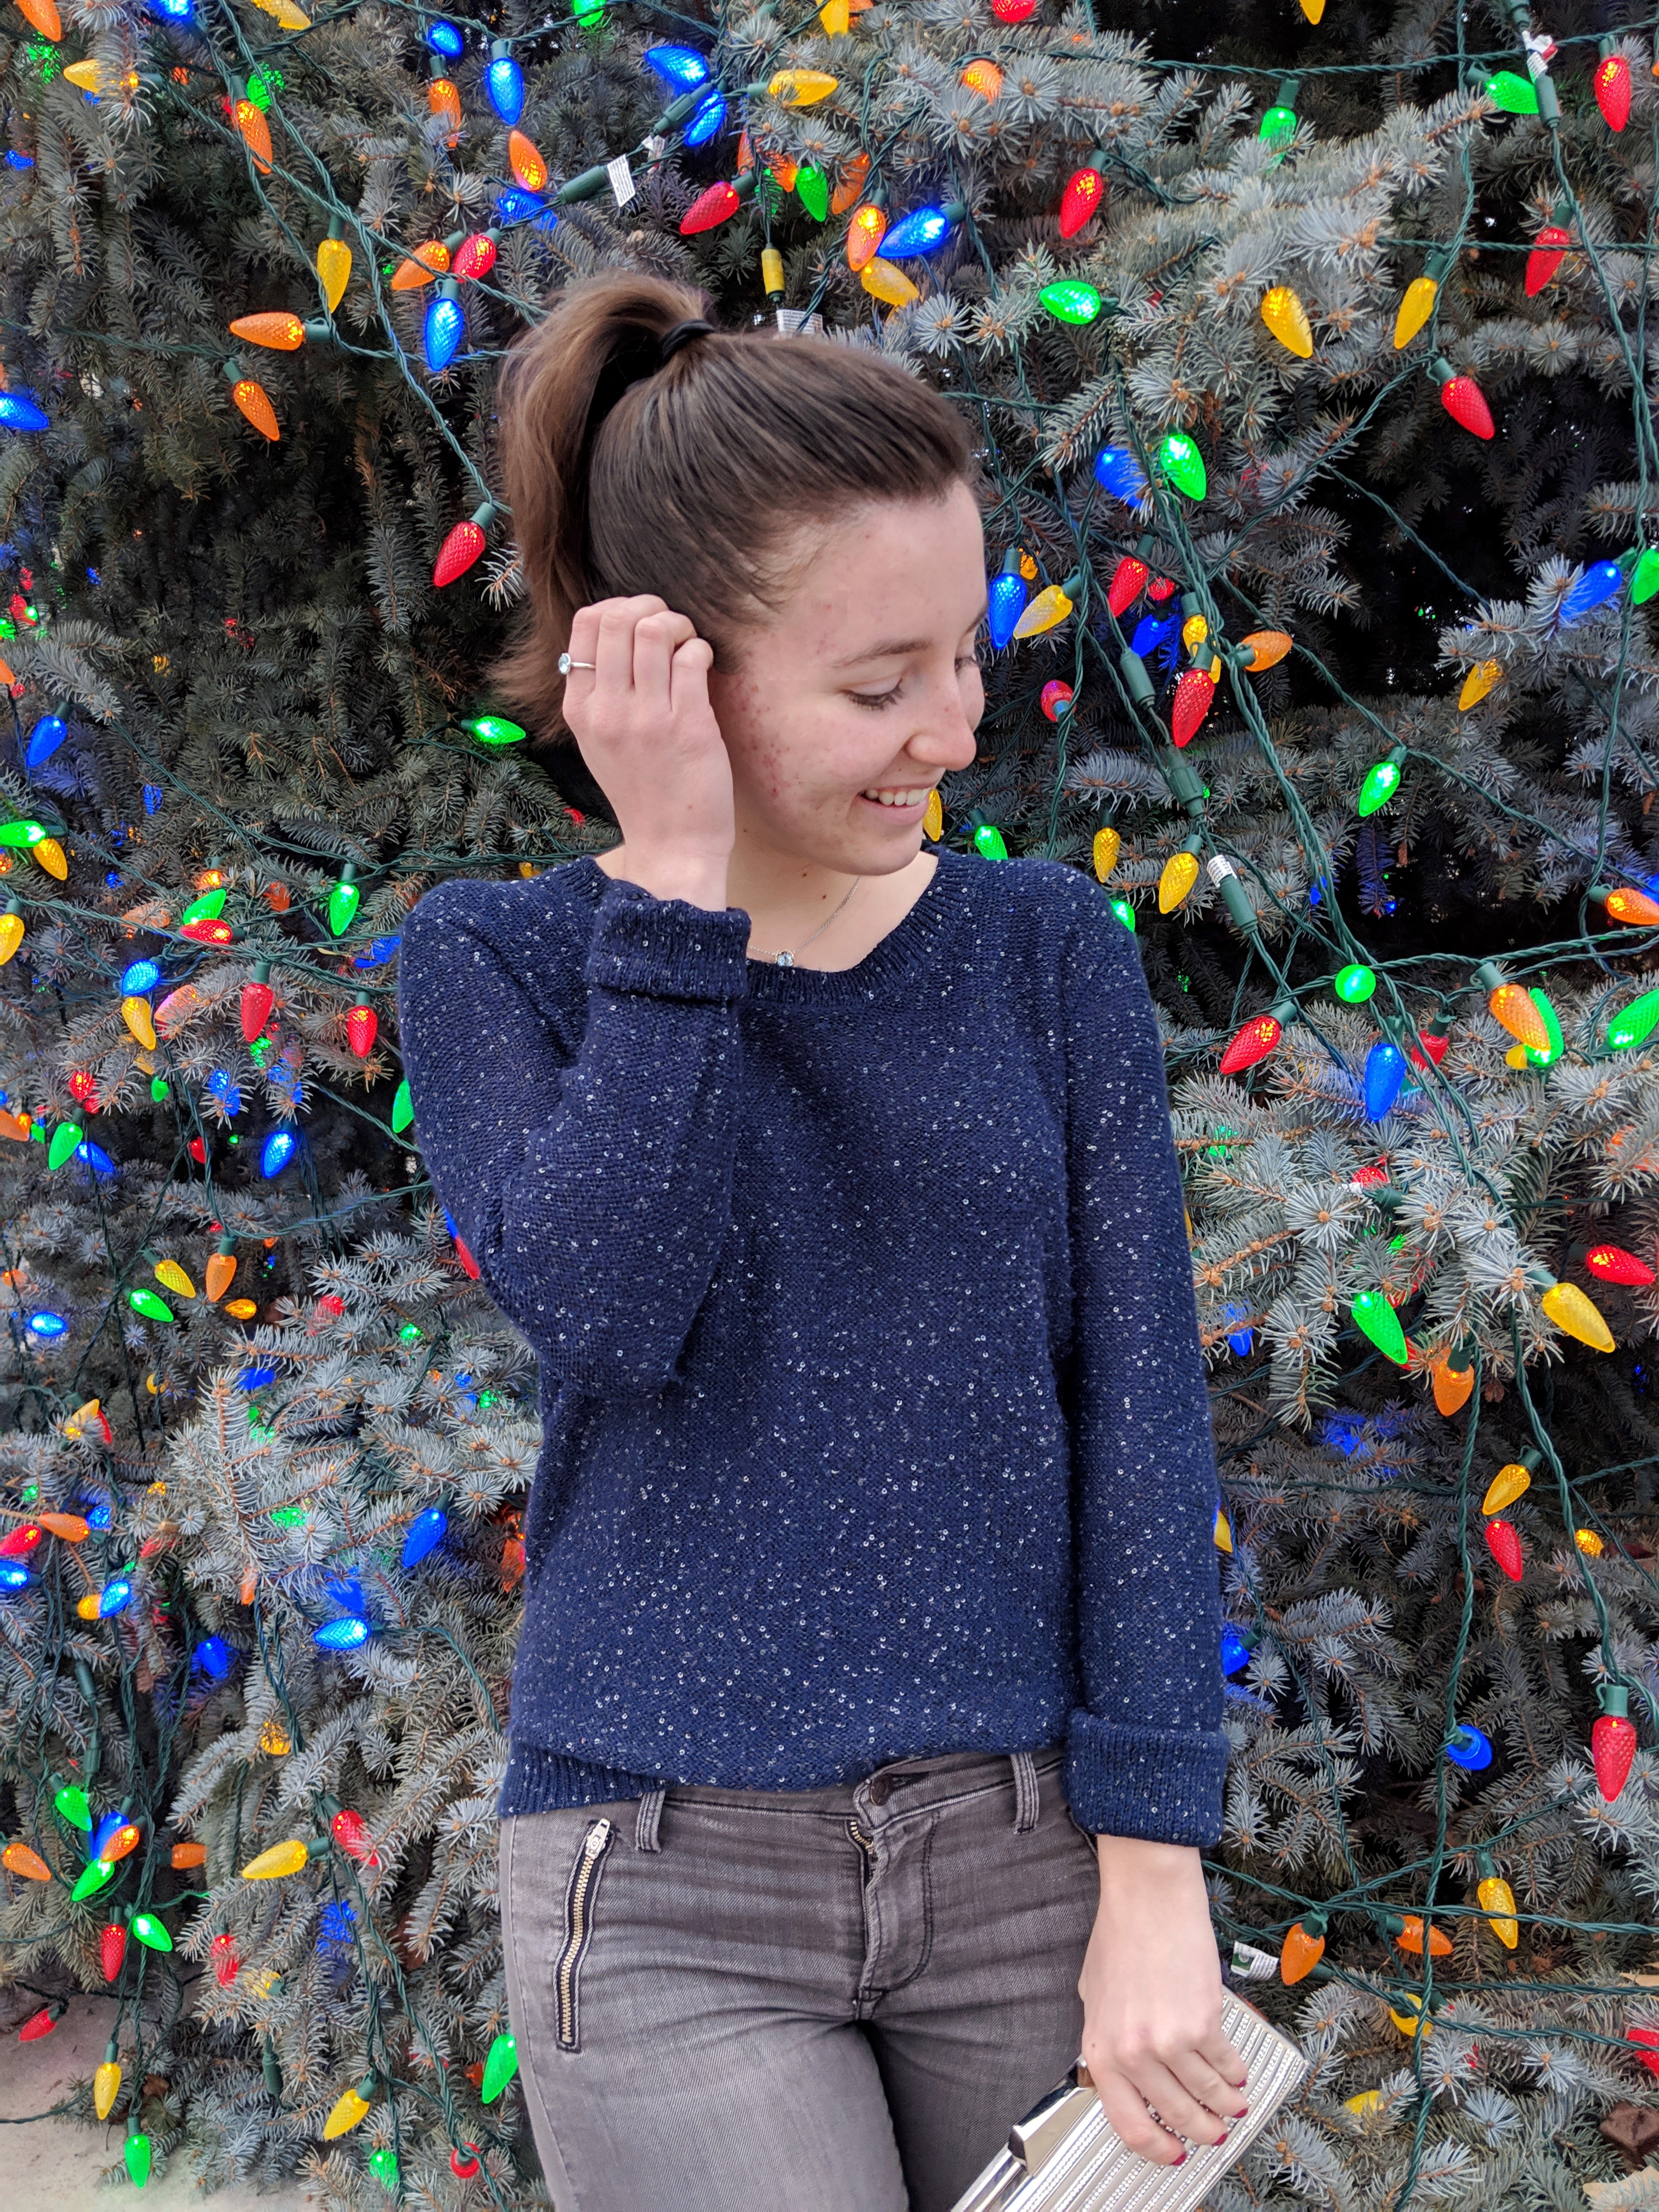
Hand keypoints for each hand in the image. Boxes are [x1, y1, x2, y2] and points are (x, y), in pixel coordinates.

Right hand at [562, 595, 732, 909]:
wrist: (671, 844)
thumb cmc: (641, 789)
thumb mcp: (598, 742)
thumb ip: (599, 691)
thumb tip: (616, 631)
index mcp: (580, 709)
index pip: (586, 624)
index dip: (619, 607)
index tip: (641, 623)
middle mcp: (607, 710)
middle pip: (619, 617)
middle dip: (651, 607)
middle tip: (671, 628)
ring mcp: (647, 719)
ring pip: (655, 630)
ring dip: (680, 625)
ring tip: (689, 646)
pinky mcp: (689, 727)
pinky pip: (692, 658)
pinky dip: (702, 650)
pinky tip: (705, 666)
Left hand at [1077, 1835, 1247, 2164]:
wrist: (1148, 1899)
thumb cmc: (1119, 1938)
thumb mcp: (1095, 1998)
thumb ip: (1110, 2042)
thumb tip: (1129, 2077)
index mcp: (1102, 2050)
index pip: (1129, 2123)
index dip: (1156, 2146)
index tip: (1173, 2152)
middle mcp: (1135, 2054)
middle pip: (1176, 2114)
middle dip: (1201, 2131)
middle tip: (1214, 2134)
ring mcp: (1170, 2041)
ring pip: (1207, 2094)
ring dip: (1226, 2106)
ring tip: (1234, 2107)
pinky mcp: (1203, 2023)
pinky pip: (1225, 2064)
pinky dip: (1236, 2074)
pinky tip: (1239, 2074)